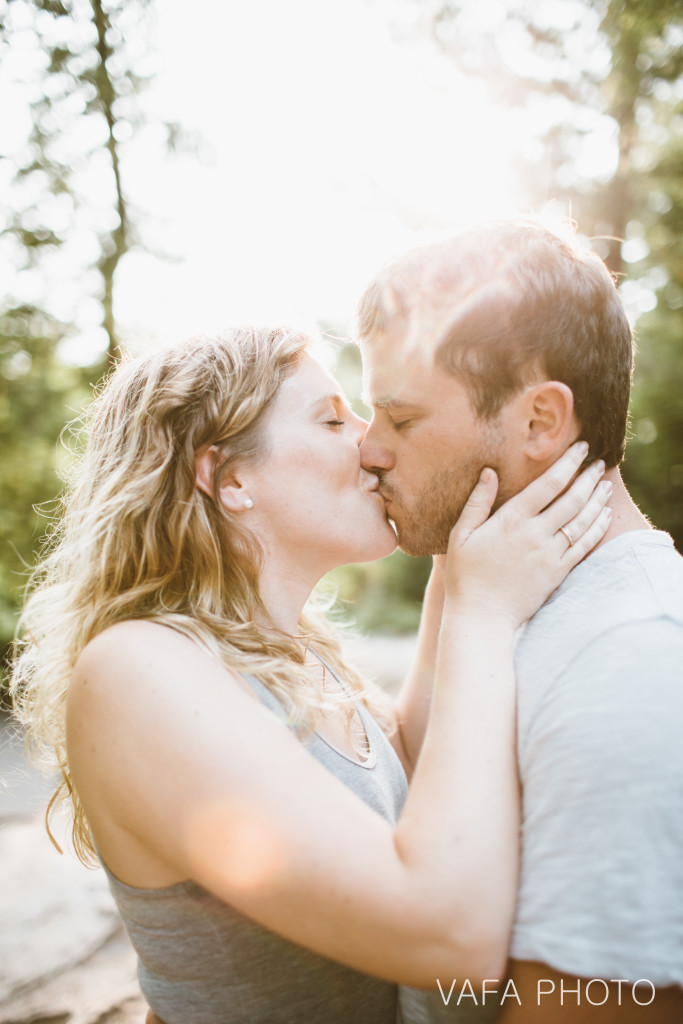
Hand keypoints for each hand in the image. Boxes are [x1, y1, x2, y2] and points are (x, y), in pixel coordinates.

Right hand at [443, 441, 611, 628]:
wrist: (482, 616)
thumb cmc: (465, 575)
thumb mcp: (460, 535)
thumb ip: (477, 502)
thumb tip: (489, 472)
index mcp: (511, 520)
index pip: (548, 484)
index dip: (567, 463)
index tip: (580, 448)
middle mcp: (535, 534)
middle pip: (571, 499)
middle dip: (588, 477)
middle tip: (598, 462)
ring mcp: (549, 554)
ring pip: (582, 521)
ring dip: (596, 500)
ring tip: (605, 484)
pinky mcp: (558, 572)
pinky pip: (584, 546)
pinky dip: (597, 528)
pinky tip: (604, 516)